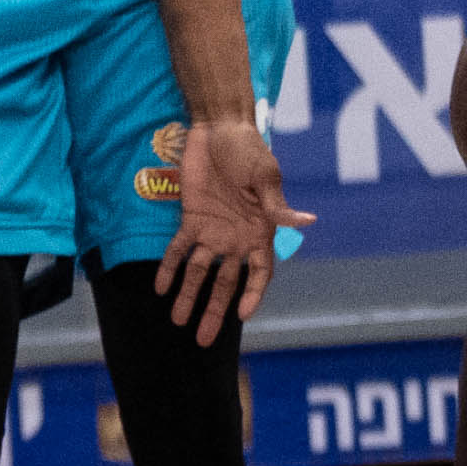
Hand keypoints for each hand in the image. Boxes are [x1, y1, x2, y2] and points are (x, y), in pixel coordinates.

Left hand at [153, 116, 309, 340]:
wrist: (217, 126)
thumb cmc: (248, 149)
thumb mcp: (265, 175)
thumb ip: (276, 204)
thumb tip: (306, 221)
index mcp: (260, 231)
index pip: (259, 273)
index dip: (252, 294)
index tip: (243, 315)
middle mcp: (236, 239)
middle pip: (226, 282)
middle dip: (216, 311)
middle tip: (204, 339)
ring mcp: (212, 231)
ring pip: (200, 272)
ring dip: (188, 296)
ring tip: (178, 321)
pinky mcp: (190, 219)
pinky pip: (177, 249)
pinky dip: (168, 268)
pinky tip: (160, 287)